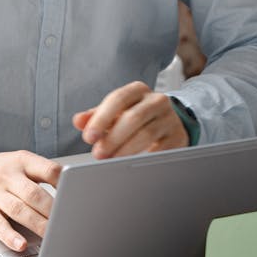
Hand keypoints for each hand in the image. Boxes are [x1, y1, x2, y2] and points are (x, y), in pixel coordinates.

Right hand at [0, 151, 61, 251]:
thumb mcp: (15, 162)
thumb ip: (38, 174)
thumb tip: (69, 189)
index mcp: (21, 161)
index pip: (48, 170)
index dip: (66, 184)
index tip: (78, 197)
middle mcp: (8, 175)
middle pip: (36, 194)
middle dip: (54, 211)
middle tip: (69, 223)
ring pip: (20, 210)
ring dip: (38, 225)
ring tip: (53, 237)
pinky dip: (10, 236)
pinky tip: (21, 244)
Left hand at [72, 81, 188, 159]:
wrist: (170, 123)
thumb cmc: (136, 117)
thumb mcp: (116, 113)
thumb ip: (95, 116)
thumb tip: (78, 121)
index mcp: (138, 90)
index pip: (118, 99)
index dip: (101, 118)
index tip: (89, 137)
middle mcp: (157, 100)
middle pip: (134, 117)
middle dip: (113, 138)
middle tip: (98, 154)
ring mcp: (170, 119)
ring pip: (147, 135)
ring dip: (125, 150)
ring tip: (111, 161)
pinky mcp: (178, 137)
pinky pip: (161, 150)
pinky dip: (144, 159)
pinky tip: (131, 166)